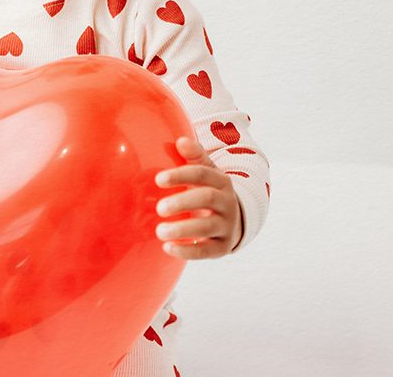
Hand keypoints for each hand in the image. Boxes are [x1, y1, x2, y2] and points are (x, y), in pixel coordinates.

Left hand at [153, 136, 243, 259]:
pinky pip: (206, 251)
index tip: (158, 179)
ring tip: (159, 231)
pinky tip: (168, 248)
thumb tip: (181, 140)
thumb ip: (194, 157)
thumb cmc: (209, 191)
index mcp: (221, 181)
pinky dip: (187, 251)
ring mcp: (226, 226)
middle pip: (206, 198)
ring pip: (207, 227)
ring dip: (183, 229)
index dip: (181, 175)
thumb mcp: (206, 173)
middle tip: (159, 208)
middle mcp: (227, 202)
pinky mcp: (222, 247)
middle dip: (182, 202)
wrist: (233, 221)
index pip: (202, 174)